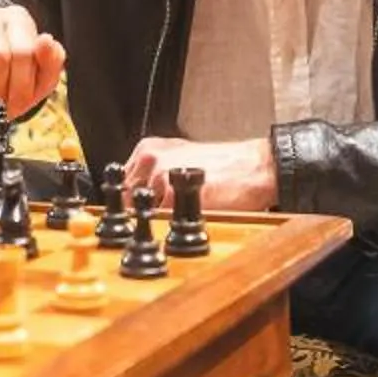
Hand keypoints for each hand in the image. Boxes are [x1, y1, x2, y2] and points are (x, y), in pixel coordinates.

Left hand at [119, 135, 276, 212]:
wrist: (256, 168)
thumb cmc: (227, 166)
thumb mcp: (183, 158)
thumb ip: (156, 173)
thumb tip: (137, 196)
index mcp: (149, 149)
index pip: (121, 184)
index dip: (131, 203)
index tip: (139, 212)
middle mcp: (150, 159)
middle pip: (126, 199)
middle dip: (141, 213)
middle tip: (163, 217)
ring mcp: (159, 177)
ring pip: (141, 213)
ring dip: (156, 222)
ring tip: (180, 216)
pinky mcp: (173, 197)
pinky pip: (160, 223)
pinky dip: (171, 228)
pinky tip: (189, 219)